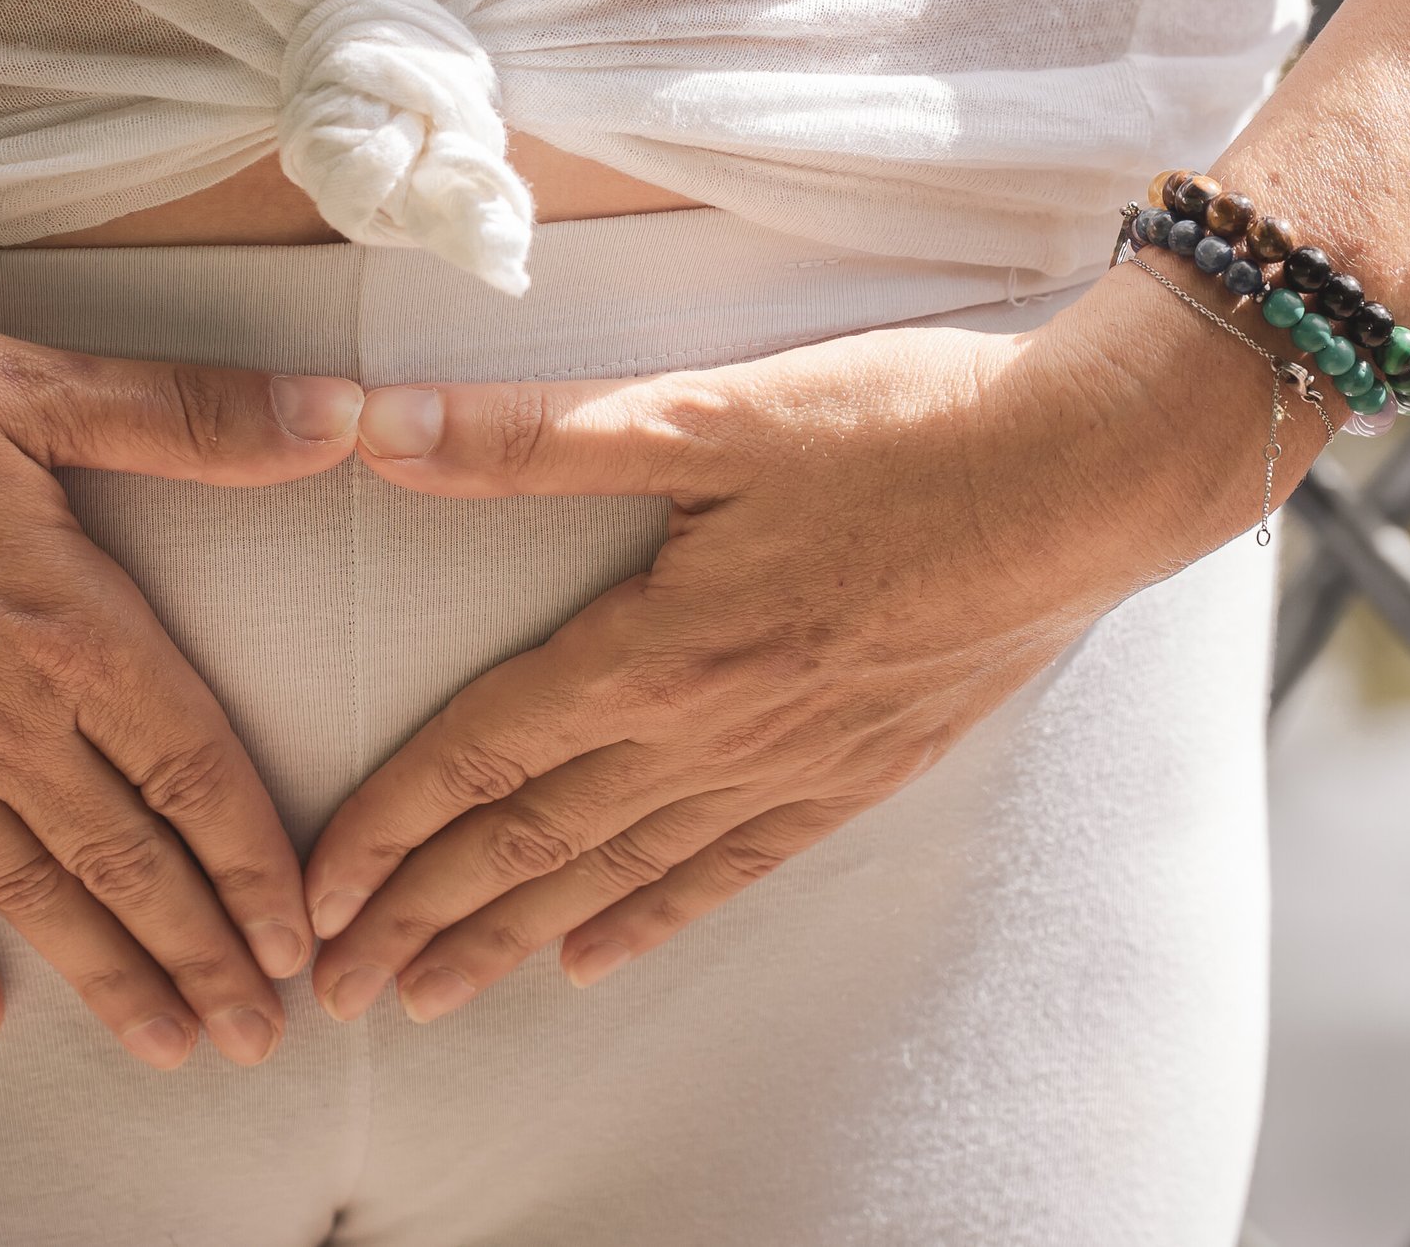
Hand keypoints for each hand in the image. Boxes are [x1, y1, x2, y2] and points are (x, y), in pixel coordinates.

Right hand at [0, 281, 364, 1065]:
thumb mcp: (26, 382)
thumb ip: (188, 417)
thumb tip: (338, 415)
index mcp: (66, 624)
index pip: (196, 770)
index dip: (258, 865)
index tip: (301, 944)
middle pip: (125, 858)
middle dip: (203, 954)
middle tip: (254, 1037)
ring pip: (23, 889)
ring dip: (102, 974)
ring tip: (162, 1044)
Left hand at [302, 302, 1227, 1023]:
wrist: (1095, 475)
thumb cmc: (909, 426)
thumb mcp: (714, 413)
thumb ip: (539, 434)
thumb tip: (381, 428)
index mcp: (661, 648)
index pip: (485, 753)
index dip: (388, 827)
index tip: (314, 895)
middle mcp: (713, 731)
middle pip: (533, 839)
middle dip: (424, 917)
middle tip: (337, 988)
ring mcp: (791, 765)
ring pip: (619, 874)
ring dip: (513, 939)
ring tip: (434, 996)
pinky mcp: (860, 771)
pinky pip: (732, 869)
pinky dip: (653, 919)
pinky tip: (597, 959)